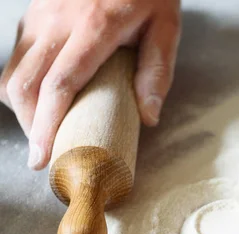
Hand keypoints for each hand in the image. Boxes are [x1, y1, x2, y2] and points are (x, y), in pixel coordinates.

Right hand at [0, 0, 180, 169]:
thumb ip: (157, 72)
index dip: (47, 124)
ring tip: (42, 131)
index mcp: (94, 27)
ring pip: (13, 71)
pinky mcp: (34, 14)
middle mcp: (58, 20)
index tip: (42, 155)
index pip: (60, 83)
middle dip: (29, 125)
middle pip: (24, 83)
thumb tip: (147, 117)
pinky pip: (17, 56)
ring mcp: (40, 15)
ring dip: (22, 108)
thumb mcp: (165, 28)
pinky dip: (21, 85)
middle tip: (42, 153)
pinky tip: (40, 100)